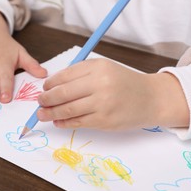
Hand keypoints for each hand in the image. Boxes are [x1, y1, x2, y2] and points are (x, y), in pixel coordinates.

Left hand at [37, 58, 188, 129]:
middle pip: (63, 93)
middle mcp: (100, 84)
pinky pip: (78, 122)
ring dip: (51, 113)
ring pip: (68, 110)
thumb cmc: (126, 83)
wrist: (151, 98)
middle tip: (40, 102)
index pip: (65, 76)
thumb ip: (81, 74)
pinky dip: (64, 123)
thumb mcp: (106, 69)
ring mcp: (102, 104)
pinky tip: (58, 122)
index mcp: (98, 67)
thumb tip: (54, 85)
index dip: (50, 84)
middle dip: (46, 99)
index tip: (44, 89)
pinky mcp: (104, 121)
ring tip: (42, 114)